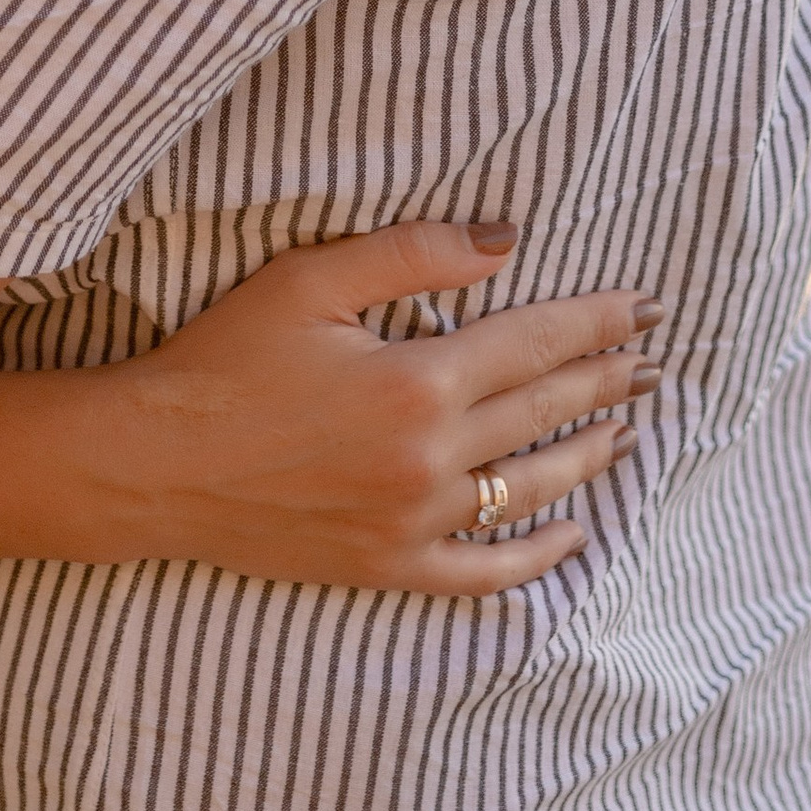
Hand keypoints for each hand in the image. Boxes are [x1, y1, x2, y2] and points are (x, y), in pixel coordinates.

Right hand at [77, 220, 656, 592]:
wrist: (155, 465)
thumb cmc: (223, 358)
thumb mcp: (308, 279)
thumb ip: (412, 253)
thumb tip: (505, 240)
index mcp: (417, 380)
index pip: (535, 342)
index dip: (596, 322)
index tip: (644, 307)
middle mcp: (430, 458)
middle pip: (545, 411)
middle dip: (607, 379)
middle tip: (655, 361)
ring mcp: (415, 522)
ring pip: (532, 489)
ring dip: (588, 456)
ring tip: (627, 431)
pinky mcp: (390, 567)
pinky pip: (486, 571)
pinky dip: (538, 556)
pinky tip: (573, 534)